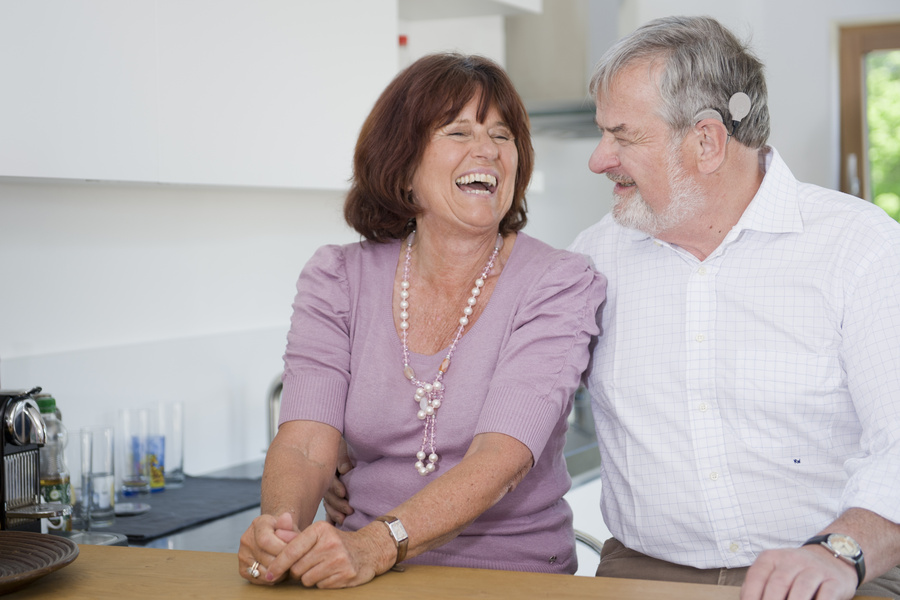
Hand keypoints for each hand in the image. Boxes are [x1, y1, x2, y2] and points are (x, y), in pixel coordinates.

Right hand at [238, 512, 292, 584]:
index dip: (282, 549)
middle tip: (295, 562)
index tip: (294, 552)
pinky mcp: (242, 569)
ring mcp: (242, 555)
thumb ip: (289, 525)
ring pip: (264, 572)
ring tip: (288, 565)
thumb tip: (287, 518)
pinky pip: (260, 579)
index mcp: (258, 524)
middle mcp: (246, 539)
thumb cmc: (284, 531)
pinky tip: (279, 571)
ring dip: (280, 573)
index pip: (266, 541)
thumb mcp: (289, 524)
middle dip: (284, 563)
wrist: (273, 535)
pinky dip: (273, 578)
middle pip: (267, 559)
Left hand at [264, 520, 393, 587]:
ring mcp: (340, 559)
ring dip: (309, 577)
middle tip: (308, 565)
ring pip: (307, 579)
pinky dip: (323, 582)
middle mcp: (330, 543)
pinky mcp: (347, 574)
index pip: (291, 550)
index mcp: (320, 530)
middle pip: (297, 568)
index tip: (268, 574)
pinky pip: (321, 586)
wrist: (368, 550)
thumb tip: (275, 534)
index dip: (277, 564)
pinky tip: (331, 573)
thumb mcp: (317, 534)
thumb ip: (294, 536)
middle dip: (297, 571)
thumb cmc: (336, 542)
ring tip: (321, 568)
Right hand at [323, 438, 354, 524]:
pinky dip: (331, 518)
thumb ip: (343, 456)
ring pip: (328, 504)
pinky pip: (329, 511)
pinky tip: (334, 525)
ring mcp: (326, 490)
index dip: (336, 487)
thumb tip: (345, 470)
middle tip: (349, 510)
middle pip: (328, 495)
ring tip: (344, 519)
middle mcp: (324, 480)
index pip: (329, 481)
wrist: (339, 441)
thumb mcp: (341, 446)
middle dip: (338, 504)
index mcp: (327, 469)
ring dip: (335, 512)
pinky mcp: (331, 497)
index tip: (344, 493)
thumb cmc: (340, 444)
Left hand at [740, 545, 857, 599]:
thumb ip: (757, 586)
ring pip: (801, 589)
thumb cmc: (794, 572)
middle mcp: (792, 560)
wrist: (830, 558)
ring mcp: (815, 569)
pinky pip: (826, 595)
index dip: (751, 596)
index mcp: (771, 558)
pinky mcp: (835, 580)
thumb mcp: (772, 571)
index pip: (757, 577)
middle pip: (779, 583)